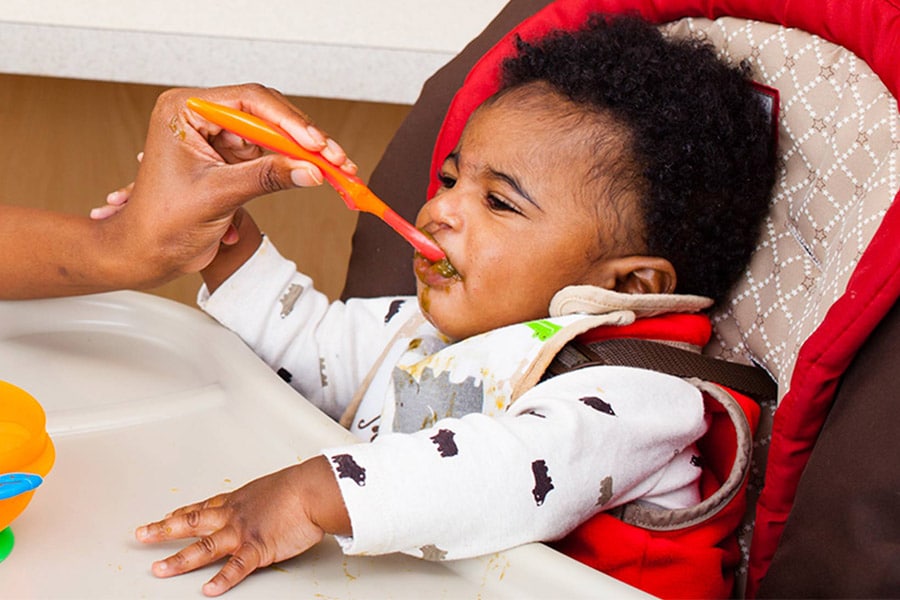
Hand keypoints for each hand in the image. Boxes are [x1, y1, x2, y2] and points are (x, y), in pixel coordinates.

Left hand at [96, 84, 356, 287]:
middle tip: (334, 158)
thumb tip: (311, 171)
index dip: (287, 121)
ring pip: (273, 136)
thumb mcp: (218, 195)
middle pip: (266, 116)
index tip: (315, 143)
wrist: (145, 254)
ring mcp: (217, 138)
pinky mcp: (228, 159)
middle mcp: (201, 117)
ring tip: (334, 169)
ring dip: (303, 154)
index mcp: (185, 111)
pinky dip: (292, 167)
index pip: (247, 102)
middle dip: (302, 139)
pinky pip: (269, 156)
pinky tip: (316, 175)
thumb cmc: (161, 223)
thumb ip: (267, 178)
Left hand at [136, 456, 349, 596]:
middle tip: (141, 534)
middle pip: (192, 523)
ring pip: (204, 547)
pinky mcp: (258, 548)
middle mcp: (234, 515)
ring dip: (179, 559)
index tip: (166, 517)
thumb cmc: (301, 487)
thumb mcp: (273, 488)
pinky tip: (208, 590)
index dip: (181, 514)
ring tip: (160, 570)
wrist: (313, 490)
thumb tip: (267, 504)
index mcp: (238, 500)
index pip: (203, 507)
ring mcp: (243, 532)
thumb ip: (263, 500)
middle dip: (163, 530)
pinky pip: (236, 567)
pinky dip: (222, 580)